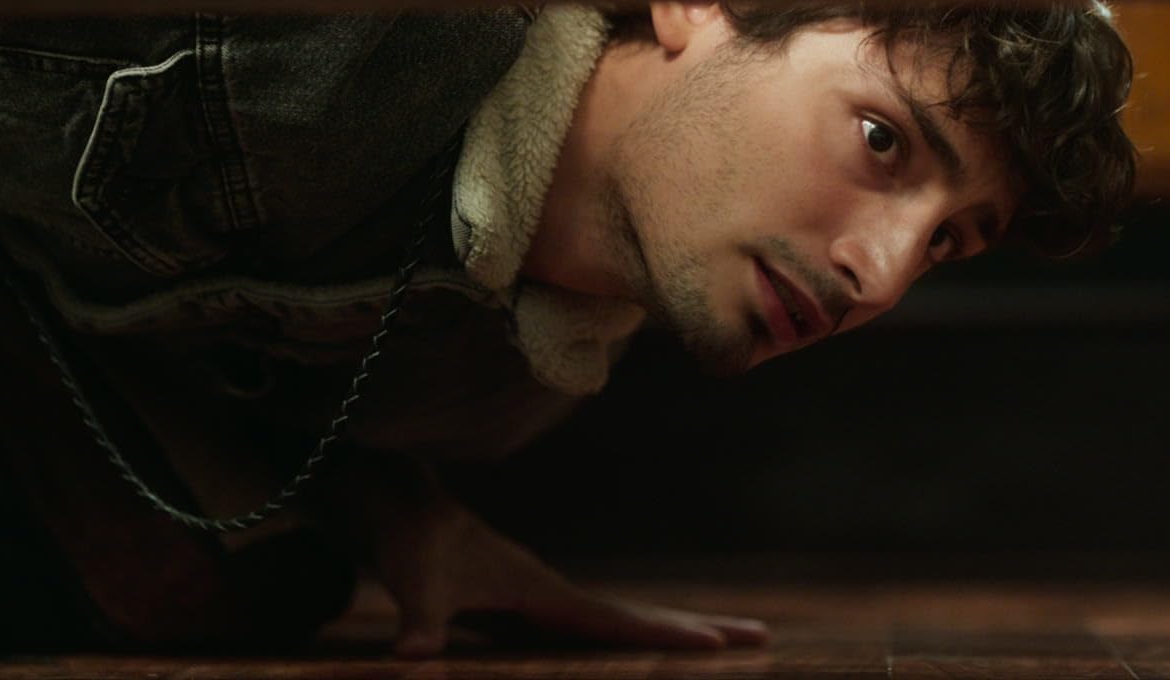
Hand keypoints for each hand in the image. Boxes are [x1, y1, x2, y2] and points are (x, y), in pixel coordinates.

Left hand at [368, 491, 768, 656]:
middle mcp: (558, 595)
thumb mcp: (416, 585)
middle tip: (763, 636)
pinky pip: (597, 631)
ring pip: (624, 620)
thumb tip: (410, 659)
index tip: (717, 646)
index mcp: (543, 592)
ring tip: (727, 644)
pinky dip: (635, 639)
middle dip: (699, 627)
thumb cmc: (415, 545)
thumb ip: (419, 624)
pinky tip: (651, 652)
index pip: (615, 620)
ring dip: (674, 631)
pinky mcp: (534, 613)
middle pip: (640, 614)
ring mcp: (551, 603)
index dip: (665, 636)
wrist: (406, 509)